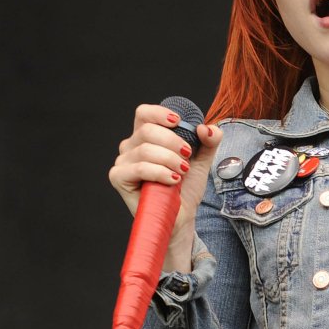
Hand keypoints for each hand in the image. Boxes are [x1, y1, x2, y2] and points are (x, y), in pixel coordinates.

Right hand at [109, 103, 220, 266]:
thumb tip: (206, 128)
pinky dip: (160, 173)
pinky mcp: (119, 178)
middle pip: (147, 130)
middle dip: (173, 143)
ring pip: (146, 149)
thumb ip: (209, 141)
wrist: (181, 215)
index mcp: (146, 136)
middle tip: (186, 158)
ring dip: (170, 160)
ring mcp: (123, 162)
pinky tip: (172, 181)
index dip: (160, 113)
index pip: (144, 113)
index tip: (179, 122)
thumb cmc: (185, 187)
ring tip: (181, 173)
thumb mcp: (202, 160)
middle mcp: (131, 146)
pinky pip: (139, 168)